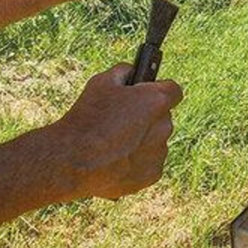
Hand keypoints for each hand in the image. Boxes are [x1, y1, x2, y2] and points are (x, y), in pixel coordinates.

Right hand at [50, 64, 182, 200]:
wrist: (74, 159)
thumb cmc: (88, 117)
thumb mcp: (102, 81)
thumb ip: (124, 72)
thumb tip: (132, 72)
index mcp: (157, 100)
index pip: (173, 90)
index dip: (159, 90)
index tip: (146, 94)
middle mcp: (164, 126)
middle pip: (162, 117)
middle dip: (147, 117)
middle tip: (122, 119)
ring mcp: (159, 152)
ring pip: (155, 141)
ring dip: (142, 140)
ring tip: (114, 142)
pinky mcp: (152, 175)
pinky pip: (148, 162)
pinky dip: (136, 161)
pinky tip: (115, 159)